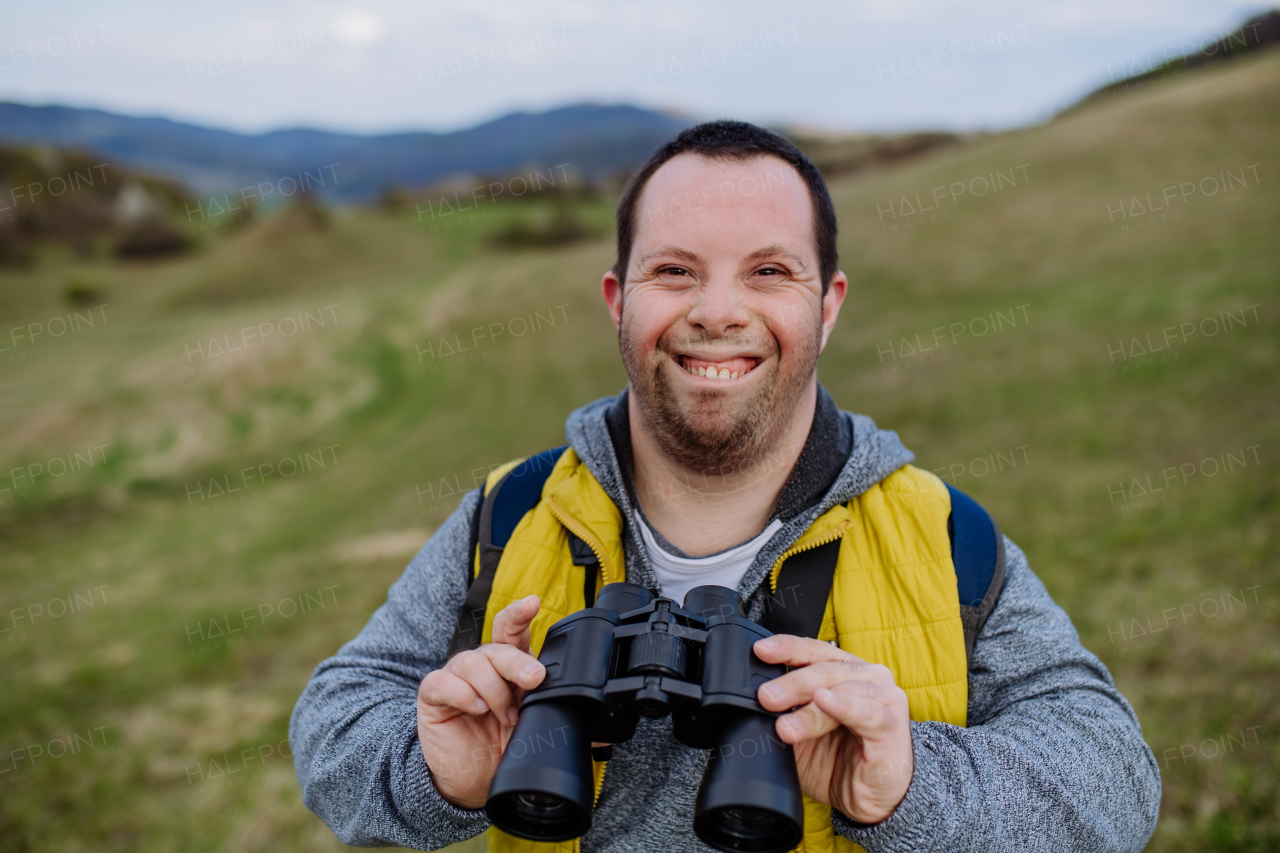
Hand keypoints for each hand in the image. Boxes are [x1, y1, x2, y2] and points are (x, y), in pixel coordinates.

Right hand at [417, 595, 545, 808]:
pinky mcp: (434, 695)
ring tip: (503, 716)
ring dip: (493, 690)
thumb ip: (563, 718)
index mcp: (509, 666)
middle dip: (517, 661)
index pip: (512, 630)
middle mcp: (483, 666)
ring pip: (472, 662)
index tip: (533, 602)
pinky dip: (462, 694)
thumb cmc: (504, 747)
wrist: (473, 782)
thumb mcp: (537, 730)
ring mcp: (457, 678)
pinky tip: (476, 709)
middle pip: (497, 646)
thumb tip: (604, 725)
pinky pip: (442, 682)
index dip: (520, 614)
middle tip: (534, 679)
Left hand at [754, 635, 913, 824]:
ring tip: (786, 725)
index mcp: (841, 671)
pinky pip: (867, 712)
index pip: (811, 651)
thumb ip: (783, 714)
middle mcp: (865, 676)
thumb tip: (754, 704)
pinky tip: (827, 702)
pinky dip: (845, 705)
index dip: (786, 648)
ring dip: (809, 708)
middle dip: (791, 683)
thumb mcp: (800, 735)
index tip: (760, 651)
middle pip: (823, 670)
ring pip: (841, 690)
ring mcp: (883, 697)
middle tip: (766, 697)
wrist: (866, 800)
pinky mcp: (892, 724)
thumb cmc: (837, 760)